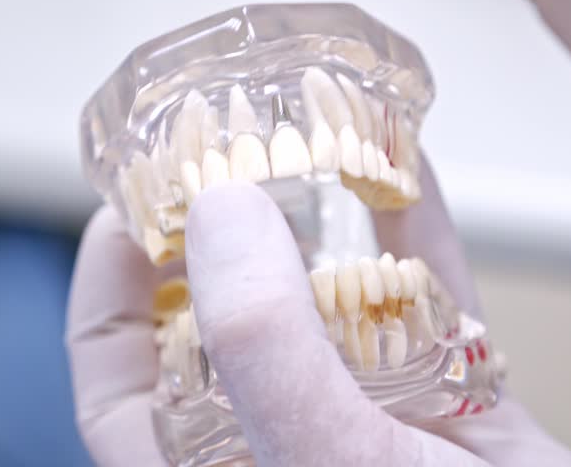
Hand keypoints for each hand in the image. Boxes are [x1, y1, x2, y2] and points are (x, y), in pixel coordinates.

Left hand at [67, 165, 570, 464]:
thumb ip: (267, 350)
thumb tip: (218, 215)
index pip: (122, 390)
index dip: (111, 295)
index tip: (125, 205)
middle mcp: (286, 453)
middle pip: (223, 329)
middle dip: (221, 233)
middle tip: (223, 146)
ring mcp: (373, 434)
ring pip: (327, 307)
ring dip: (322, 221)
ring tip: (304, 137)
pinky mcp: (459, 417)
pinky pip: (429, 302)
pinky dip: (418, 231)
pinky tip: (405, 164)